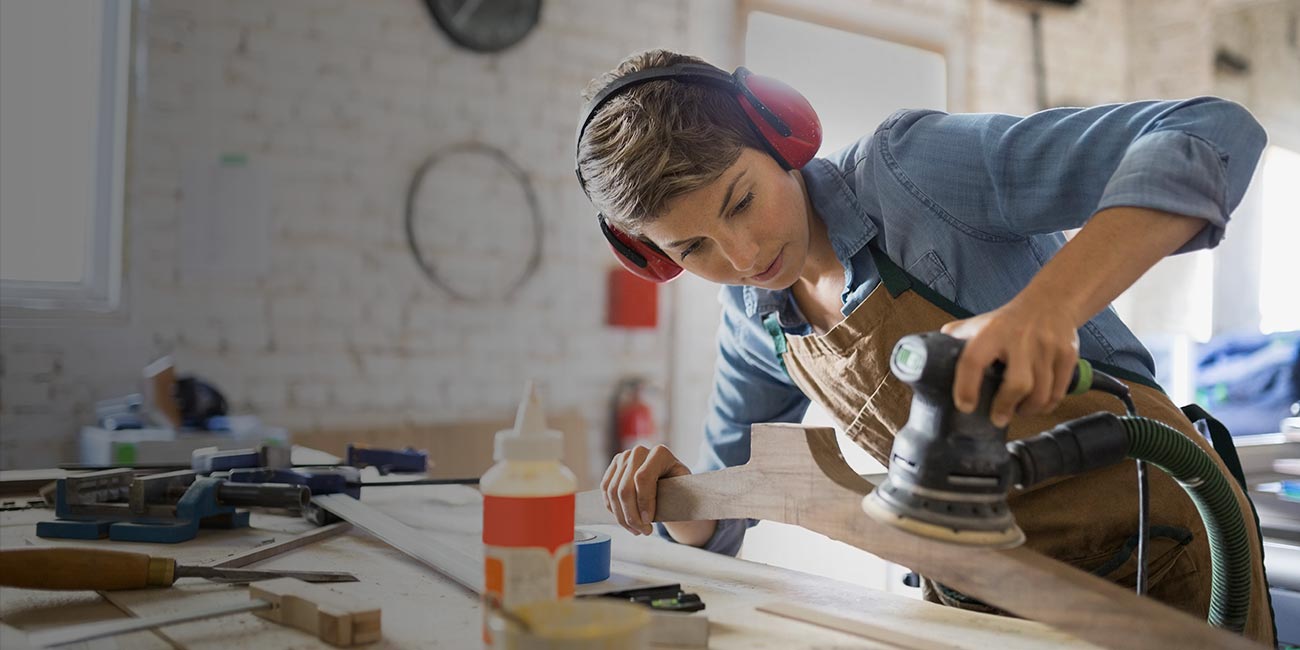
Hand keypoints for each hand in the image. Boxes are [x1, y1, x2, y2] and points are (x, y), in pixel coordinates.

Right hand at [600, 445, 690, 535]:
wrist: (671, 483)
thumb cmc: (680, 489)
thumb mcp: (684, 491)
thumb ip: (673, 497)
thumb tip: (657, 510)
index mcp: (660, 453)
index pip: (642, 478)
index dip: (643, 502)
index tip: (649, 521)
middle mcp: (639, 452)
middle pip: (625, 488)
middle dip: (632, 515)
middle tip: (644, 531)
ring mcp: (624, 458)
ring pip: (613, 493)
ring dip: (622, 517)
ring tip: (637, 530)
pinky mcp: (613, 468)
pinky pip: (606, 492)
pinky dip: (614, 511)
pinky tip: (627, 521)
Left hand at [940, 297, 1080, 427]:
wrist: (1050, 303)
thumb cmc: (1007, 321)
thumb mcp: (978, 324)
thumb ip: (955, 341)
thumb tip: (923, 362)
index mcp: (991, 332)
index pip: (973, 360)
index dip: (966, 386)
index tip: (965, 406)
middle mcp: (1020, 338)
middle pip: (1017, 384)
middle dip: (1006, 407)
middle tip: (997, 418)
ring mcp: (1047, 347)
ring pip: (1041, 393)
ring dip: (1028, 410)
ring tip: (1017, 411)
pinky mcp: (1068, 355)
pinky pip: (1059, 392)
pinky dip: (1047, 405)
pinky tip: (1037, 405)